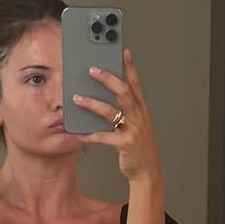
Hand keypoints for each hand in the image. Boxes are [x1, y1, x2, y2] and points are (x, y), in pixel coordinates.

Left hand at [72, 49, 161, 183]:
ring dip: (93, 104)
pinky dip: (92, 135)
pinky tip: (81, 133)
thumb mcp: (135, 125)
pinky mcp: (126, 144)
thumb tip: (102, 98)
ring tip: (77, 99)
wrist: (147, 171)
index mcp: (141, 110)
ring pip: (112, 112)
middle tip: (92, 70)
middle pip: (124, 92)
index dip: (130, 67)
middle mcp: (138, 117)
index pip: (135, 84)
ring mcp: (133, 130)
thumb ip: (124, 111)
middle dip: (108, 79)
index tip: (123, 52)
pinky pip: (105, 137)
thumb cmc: (138, 147)